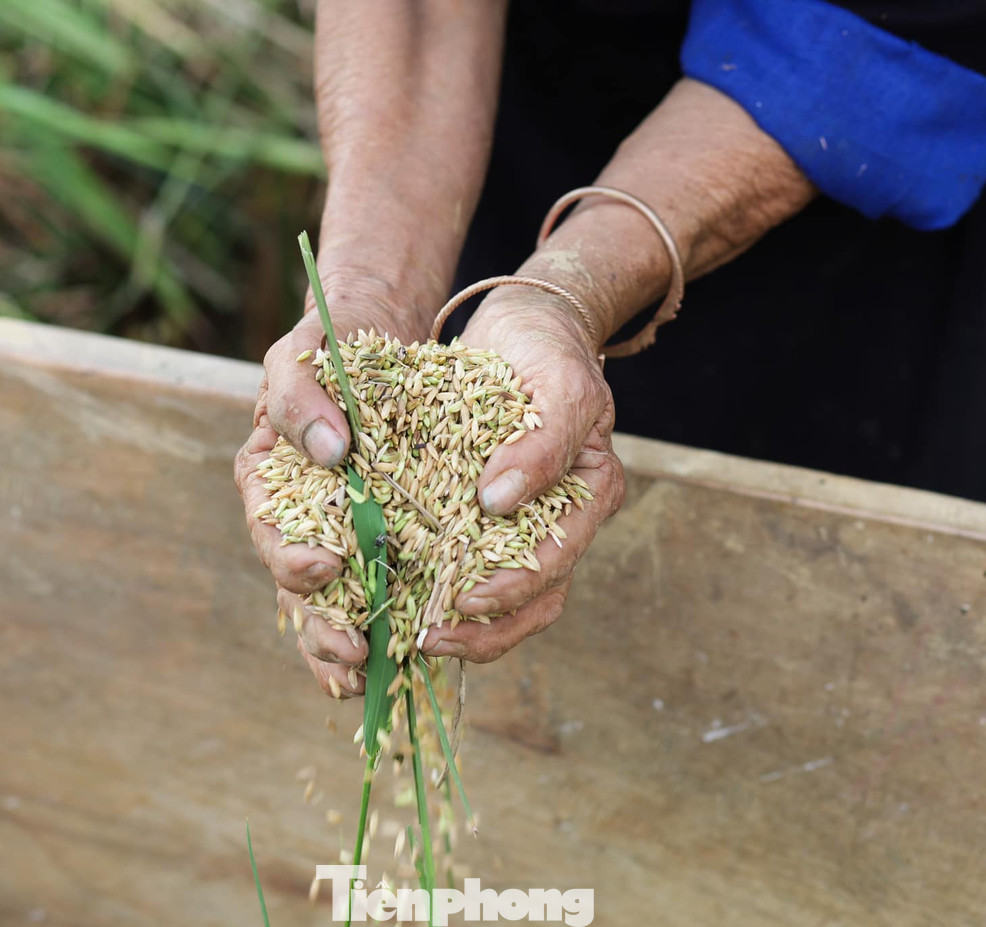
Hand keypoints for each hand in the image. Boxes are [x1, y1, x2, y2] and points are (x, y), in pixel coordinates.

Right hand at [234, 274, 425, 698]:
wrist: (369, 340)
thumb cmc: (328, 345)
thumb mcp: (305, 355)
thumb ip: (303, 398)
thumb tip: (331, 450)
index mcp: (268, 479)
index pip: (272, 529)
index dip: (292, 556)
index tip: (324, 567)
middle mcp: (297, 516)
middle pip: (299, 586)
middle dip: (323, 624)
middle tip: (352, 649)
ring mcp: (336, 534)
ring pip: (332, 605)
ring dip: (345, 646)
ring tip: (369, 678)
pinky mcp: (377, 542)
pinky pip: (374, 595)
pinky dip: (380, 632)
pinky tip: (396, 668)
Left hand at [418, 288, 626, 661]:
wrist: (522, 325)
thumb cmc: (549, 350)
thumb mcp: (560, 385)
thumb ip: (543, 444)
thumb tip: (500, 504)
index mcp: (591, 497)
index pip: (557, 562)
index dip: (513, 593)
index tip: (465, 602)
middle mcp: (559, 519)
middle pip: (532, 601)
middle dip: (483, 632)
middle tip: (428, 640)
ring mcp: (520, 520)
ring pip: (497, 594)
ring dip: (458, 624)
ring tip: (409, 635)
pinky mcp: (479, 512)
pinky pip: (460, 560)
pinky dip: (432, 583)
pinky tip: (394, 595)